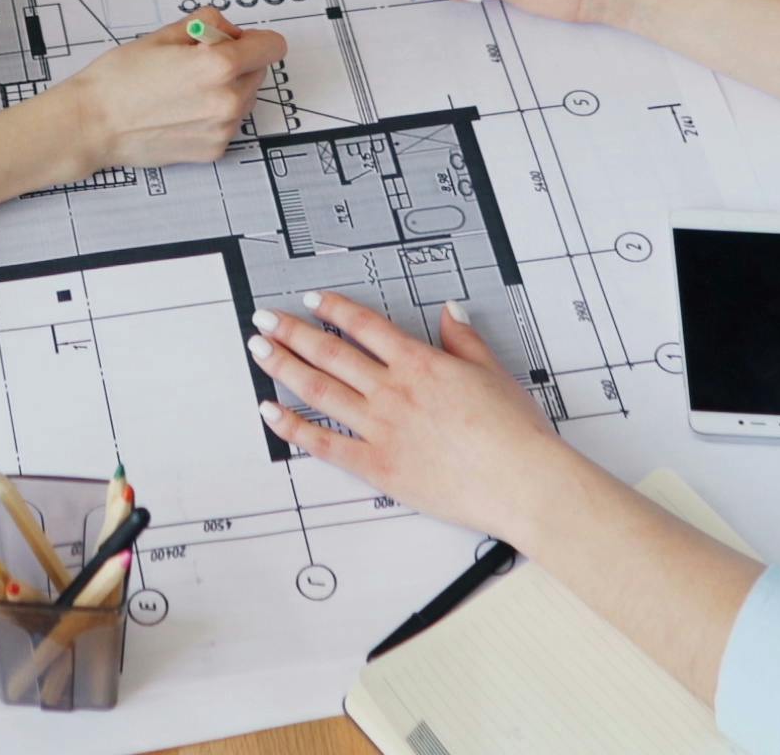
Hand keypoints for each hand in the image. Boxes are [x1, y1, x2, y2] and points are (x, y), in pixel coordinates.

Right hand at [59, 16, 289, 172]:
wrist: (92, 124)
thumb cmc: (120, 77)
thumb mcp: (164, 34)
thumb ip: (208, 24)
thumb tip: (229, 32)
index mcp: (219, 66)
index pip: (272, 46)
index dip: (253, 39)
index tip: (233, 41)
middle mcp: (229, 100)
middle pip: (258, 72)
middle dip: (236, 64)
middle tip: (195, 65)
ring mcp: (223, 130)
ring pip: (244, 99)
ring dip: (226, 90)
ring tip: (184, 91)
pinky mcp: (213, 150)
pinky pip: (228, 124)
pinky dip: (213, 116)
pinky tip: (180, 112)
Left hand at [250, 291, 583, 547]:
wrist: (520, 480)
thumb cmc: (513, 433)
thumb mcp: (492, 372)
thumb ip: (464, 340)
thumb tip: (450, 311)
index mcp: (420, 363)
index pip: (364, 326)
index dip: (333, 308)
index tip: (310, 300)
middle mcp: (393, 390)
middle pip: (330, 352)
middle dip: (292, 331)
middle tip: (264, 319)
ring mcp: (380, 428)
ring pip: (319, 390)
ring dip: (283, 367)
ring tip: (259, 351)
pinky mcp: (376, 466)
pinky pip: (324, 443)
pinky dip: (293, 428)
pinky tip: (271, 413)